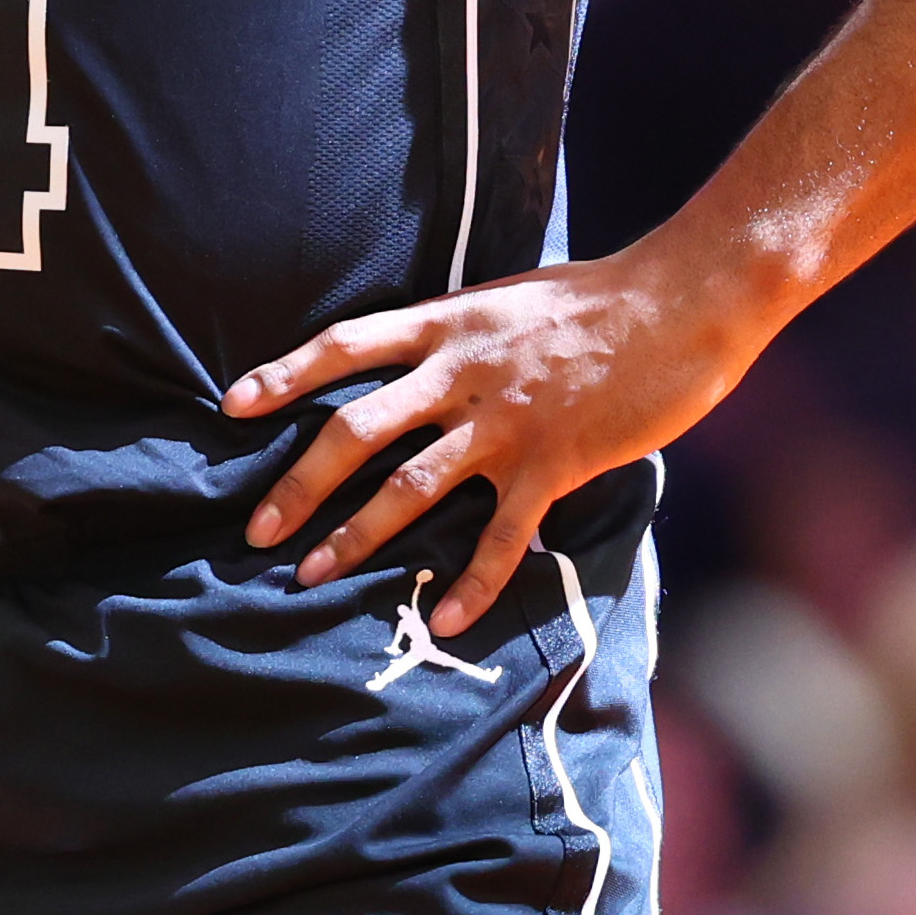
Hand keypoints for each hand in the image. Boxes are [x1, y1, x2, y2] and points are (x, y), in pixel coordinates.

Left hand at [224, 246, 763, 632]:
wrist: (682, 300)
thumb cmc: (602, 296)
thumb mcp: (511, 298)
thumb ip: (462, 332)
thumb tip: (424, 355)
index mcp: (448, 323)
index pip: (345, 345)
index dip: (284, 375)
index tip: (233, 406)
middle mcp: (462, 372)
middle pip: (356, 430)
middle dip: (299, 484)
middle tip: (257, 530)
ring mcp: (506, 421)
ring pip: (410, 487)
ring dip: (356, 536)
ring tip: (312, 575)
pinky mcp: (554, 462)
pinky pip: (500, 535)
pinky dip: (471, 582)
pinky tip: (444, 617)